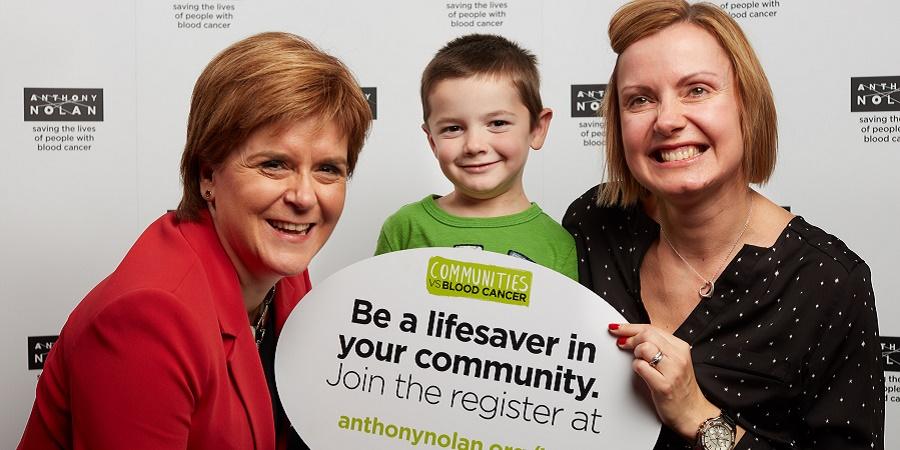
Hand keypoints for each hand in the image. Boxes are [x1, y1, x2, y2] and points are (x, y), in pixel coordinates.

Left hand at [608, 323, 718, 440]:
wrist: (692, 413)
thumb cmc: (680, 388)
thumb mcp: (674, 361)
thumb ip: (658, 347)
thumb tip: (631, 335)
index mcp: (680, 347)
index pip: (651, 328)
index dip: (631, 327)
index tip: (617, 328)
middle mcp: (678, 356)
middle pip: (647, 334)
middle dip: (630, 338)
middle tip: (622, 344)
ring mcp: (672, 370)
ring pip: (644, 348)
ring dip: (636, 355)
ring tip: (641, 363)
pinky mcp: (663, 385)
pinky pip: (641, 367)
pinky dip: (636, 368)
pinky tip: (642, 373)